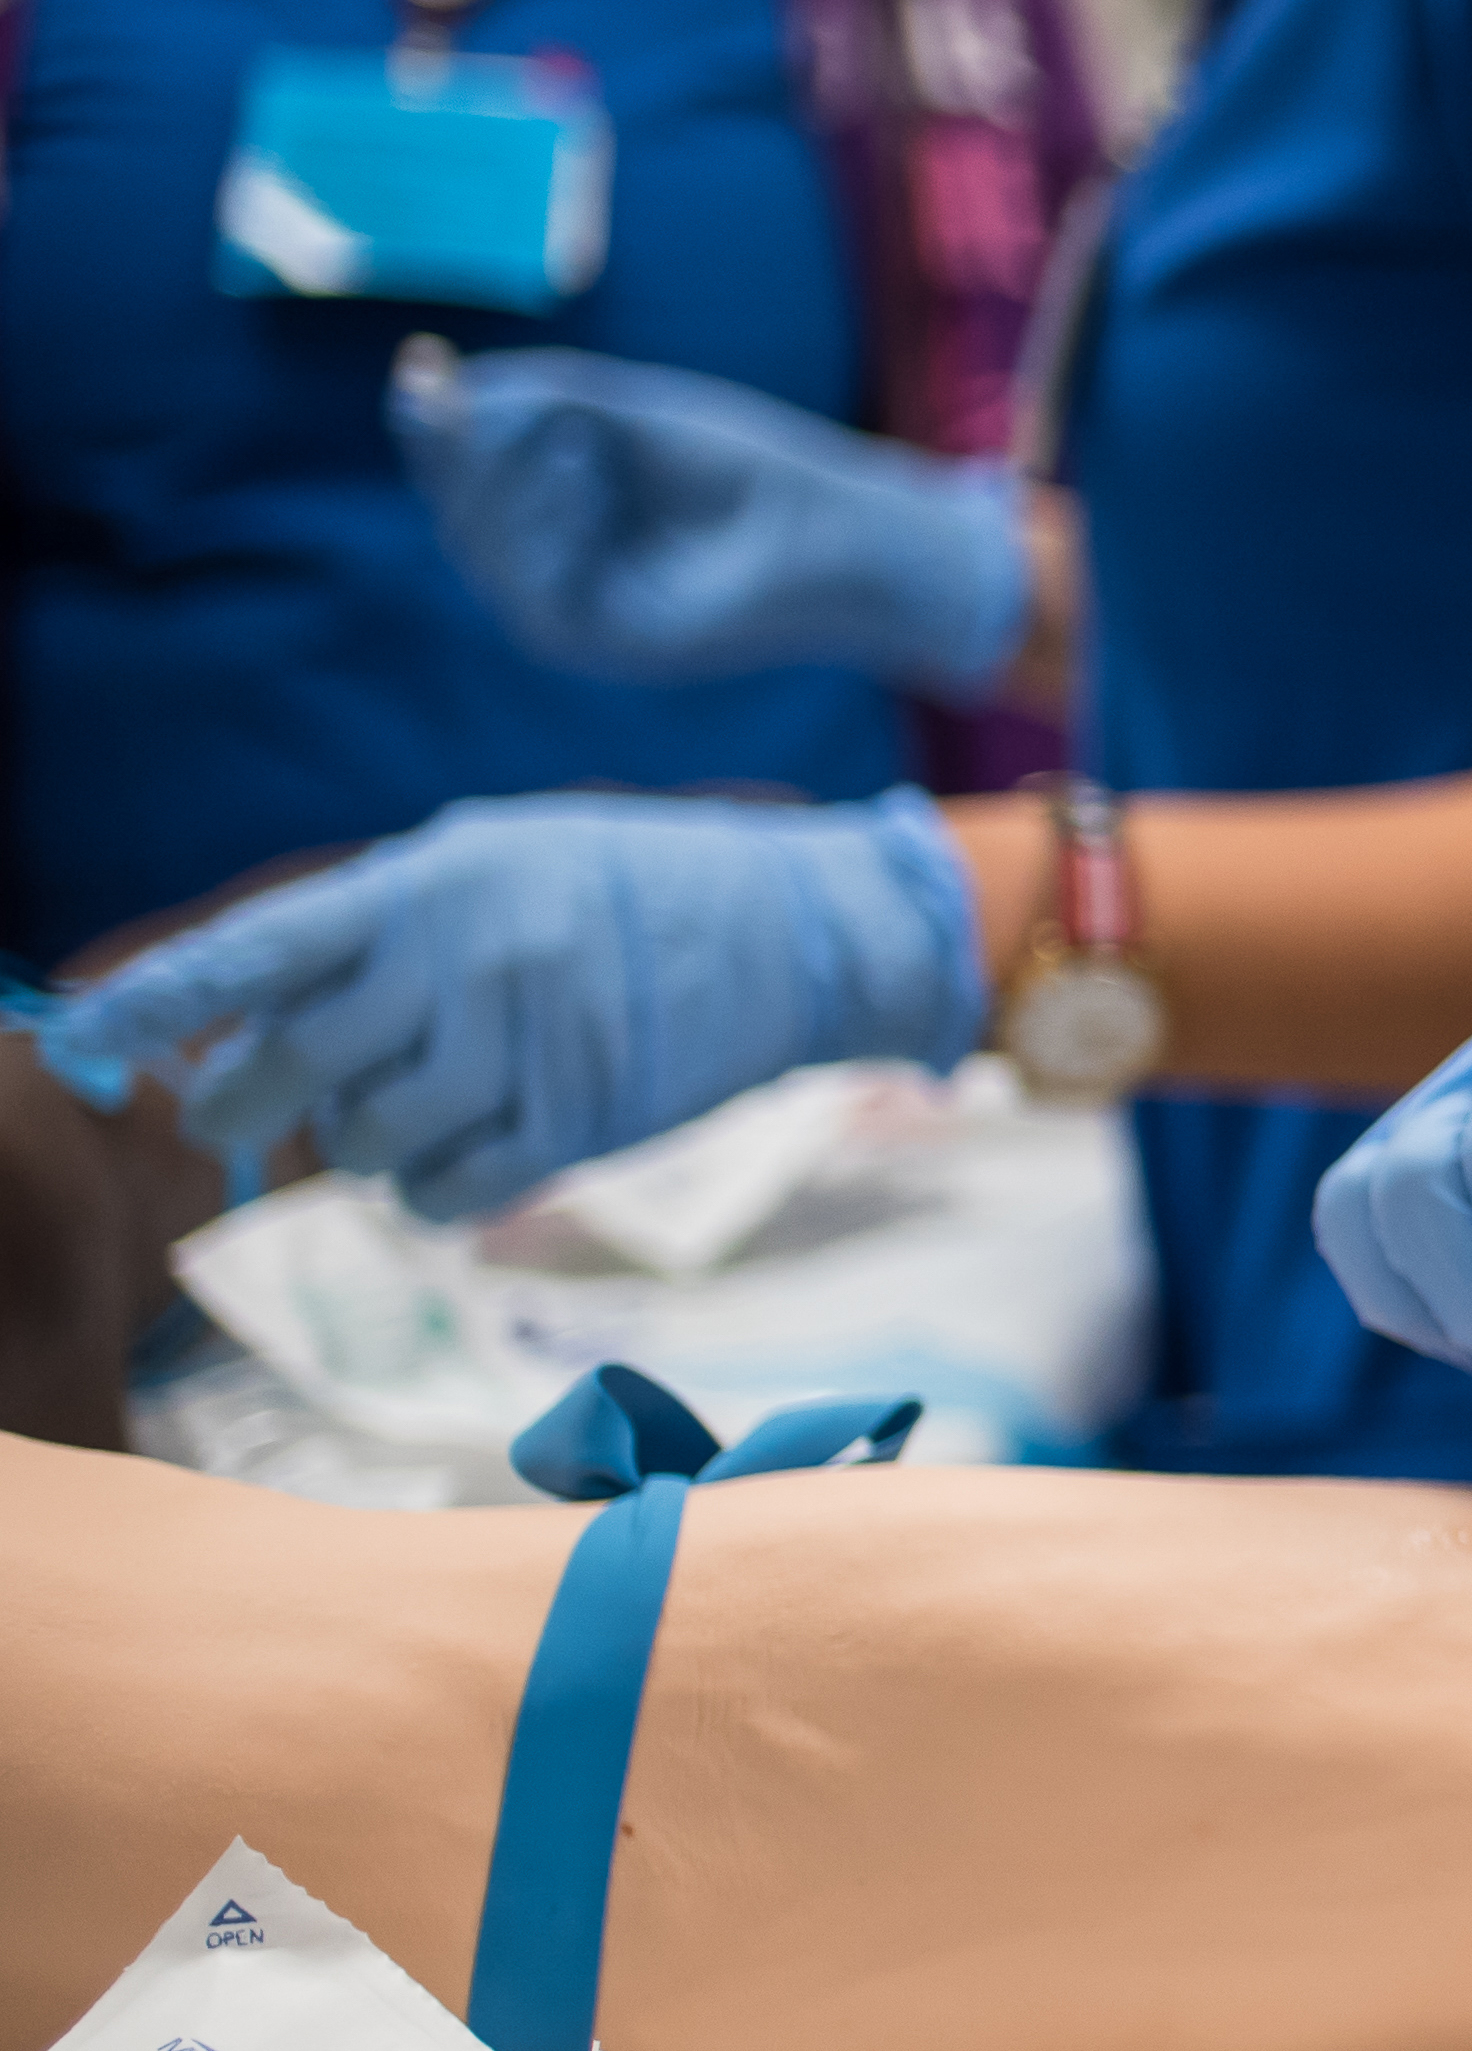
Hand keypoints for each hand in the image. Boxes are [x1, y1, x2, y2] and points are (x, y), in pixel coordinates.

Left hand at [35, 791, 983, 1222]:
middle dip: (239, 1103)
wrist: (802, 931)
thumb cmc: (634, 888)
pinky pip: (442, 1193)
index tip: (89, 1046)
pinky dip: (423, 1192)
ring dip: (353, 1144)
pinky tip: (449, 1162)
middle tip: (230, 1113)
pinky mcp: (577, 1125)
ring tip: (394, 1115)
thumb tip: (260, 1011)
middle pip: (288, 1069)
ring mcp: (523, 1049)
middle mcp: (464, 964)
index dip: (159, 1004)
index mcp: (431, 884)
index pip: (258, 954)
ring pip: (362, 1141)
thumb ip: (385, 923)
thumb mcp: (500, 857)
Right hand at [396, 341, 1032, 694]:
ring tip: (574, 439)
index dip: (433, 421)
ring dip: (507, 479)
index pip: (467, 470)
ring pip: (480, 547)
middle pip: (458, 507)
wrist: (836, 530)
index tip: (420, 361)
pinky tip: (580, 480)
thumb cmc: (750, 470)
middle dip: (457, 449)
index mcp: (559, 510)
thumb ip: (535, 399)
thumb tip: (431, 383)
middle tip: (472, 395)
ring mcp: (573, 610)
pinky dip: (541, 526)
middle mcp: (556, 564)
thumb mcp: (629, 413)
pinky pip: (528, 591)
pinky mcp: (598, 644)